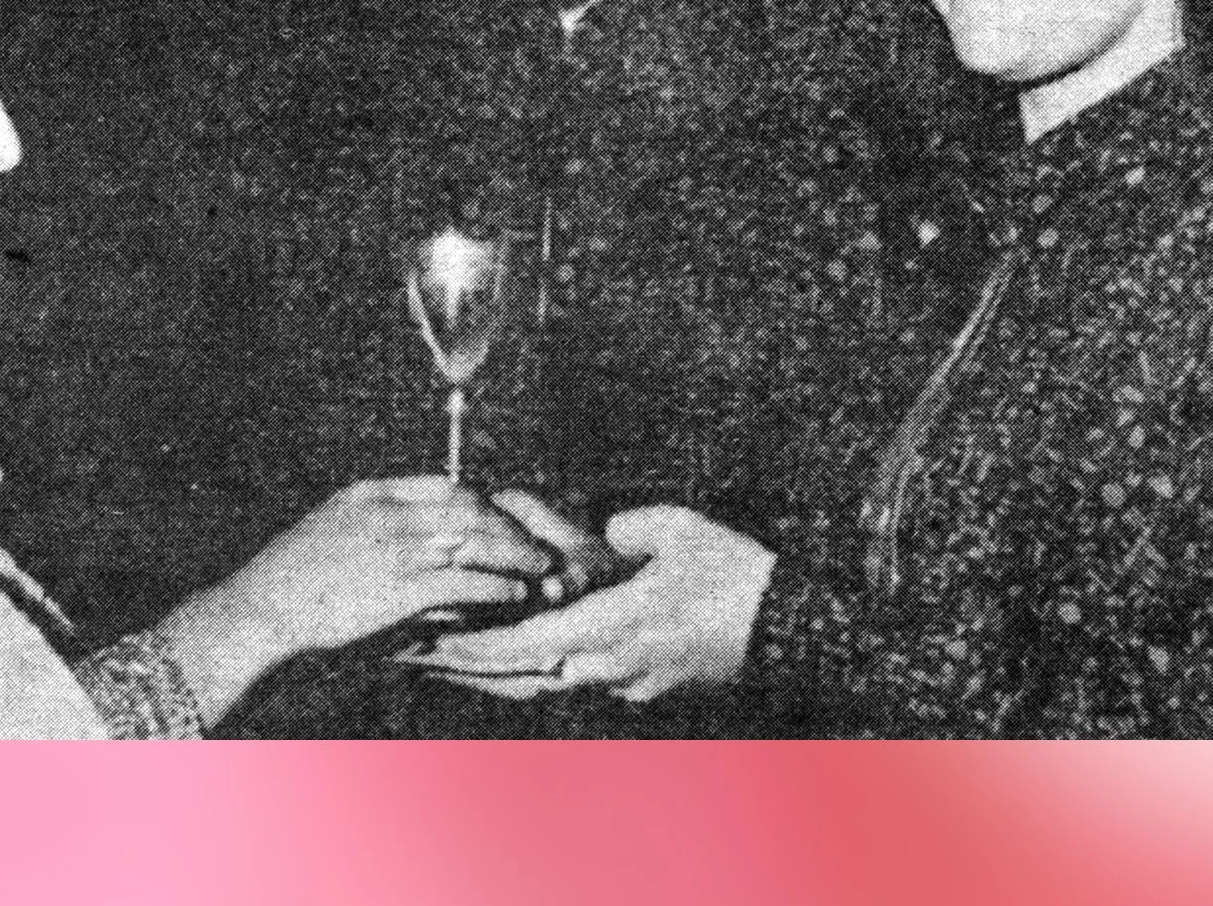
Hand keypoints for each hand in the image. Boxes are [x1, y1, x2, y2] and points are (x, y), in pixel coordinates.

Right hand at [155, 476, 551, 720]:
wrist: (261, 607)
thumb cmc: (291, 576)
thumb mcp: (331, 529)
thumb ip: (373, 524)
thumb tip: (412, 535)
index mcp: (372, 494)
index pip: (445, 486)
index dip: (481, 503)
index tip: (501, 519)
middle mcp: (389, 514)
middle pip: (469, 509)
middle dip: (508, 526)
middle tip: (533, 543)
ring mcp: (396, 549)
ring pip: (475, 542)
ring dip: (513, 555)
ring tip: (537, 568)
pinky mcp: (400, 588)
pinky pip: (464, 582)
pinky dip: (495, 587)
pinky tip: (512, 594)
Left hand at [405, 504, 774, 702]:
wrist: (790, 631)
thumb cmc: (738, 578)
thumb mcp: (678, 529)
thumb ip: (625, 527)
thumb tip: (600, 535)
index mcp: (613, 626)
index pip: (523, 644)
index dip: (472, 646)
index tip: (430, 643)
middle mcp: (612, 665)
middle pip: (524, 676)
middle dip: (469, 669)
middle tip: (422, 658)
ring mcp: (630, 682)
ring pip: (550, 684)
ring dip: (502, 675)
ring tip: (457, 664)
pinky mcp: (648, 685)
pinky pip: (584, 681)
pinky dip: (544, 669)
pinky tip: (525, 659)